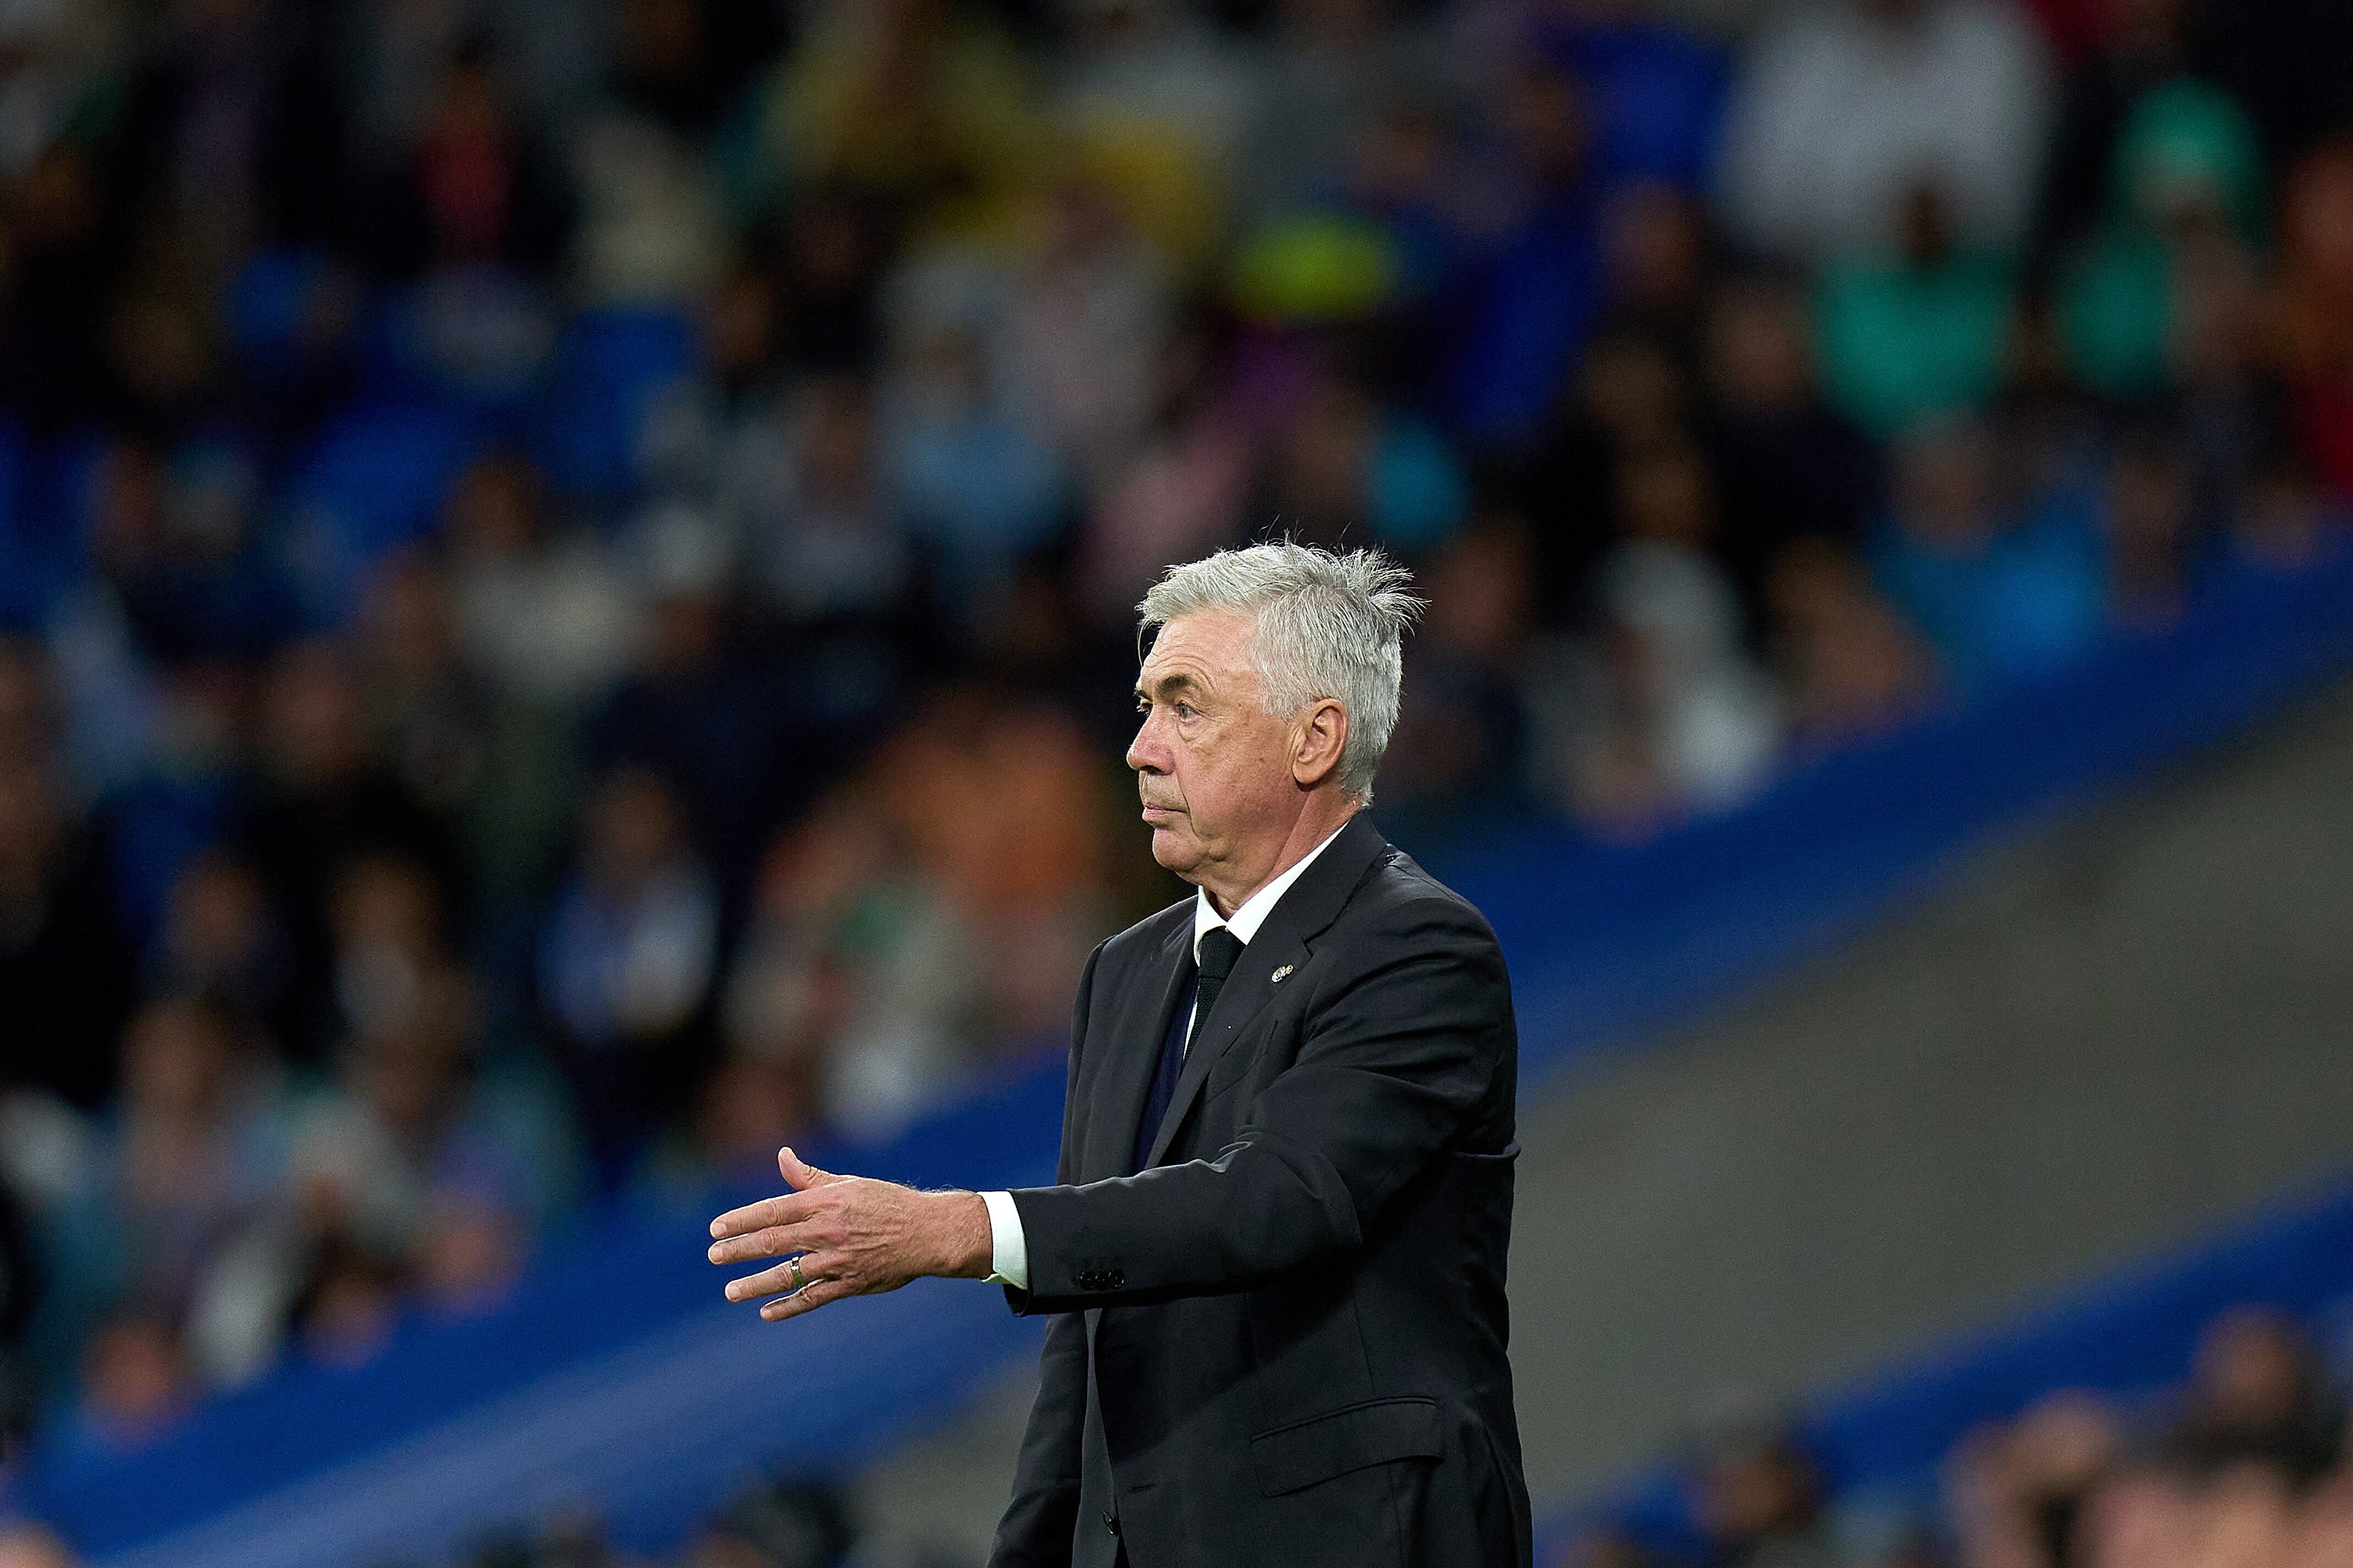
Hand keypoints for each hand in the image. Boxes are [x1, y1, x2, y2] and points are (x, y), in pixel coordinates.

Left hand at [707, 1146, 994, 1321]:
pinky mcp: (850, 1284)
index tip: (716, 1228)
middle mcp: (828, 1231)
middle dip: (739, 1250)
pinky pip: (813, 1298)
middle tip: (714, 1256)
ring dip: (755, 1284)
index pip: (773, 1210)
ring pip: (788, 1274)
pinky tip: (766, 1313)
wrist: (928, 1232)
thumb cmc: (887, 1203)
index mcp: (826, 1203)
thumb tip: (782, 1156)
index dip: (742, 1219)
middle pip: (774, 1242)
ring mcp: (838, 1260)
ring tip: (730, 1291)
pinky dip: (789, 1307)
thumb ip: (810, 1177)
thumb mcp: (849, 1184)